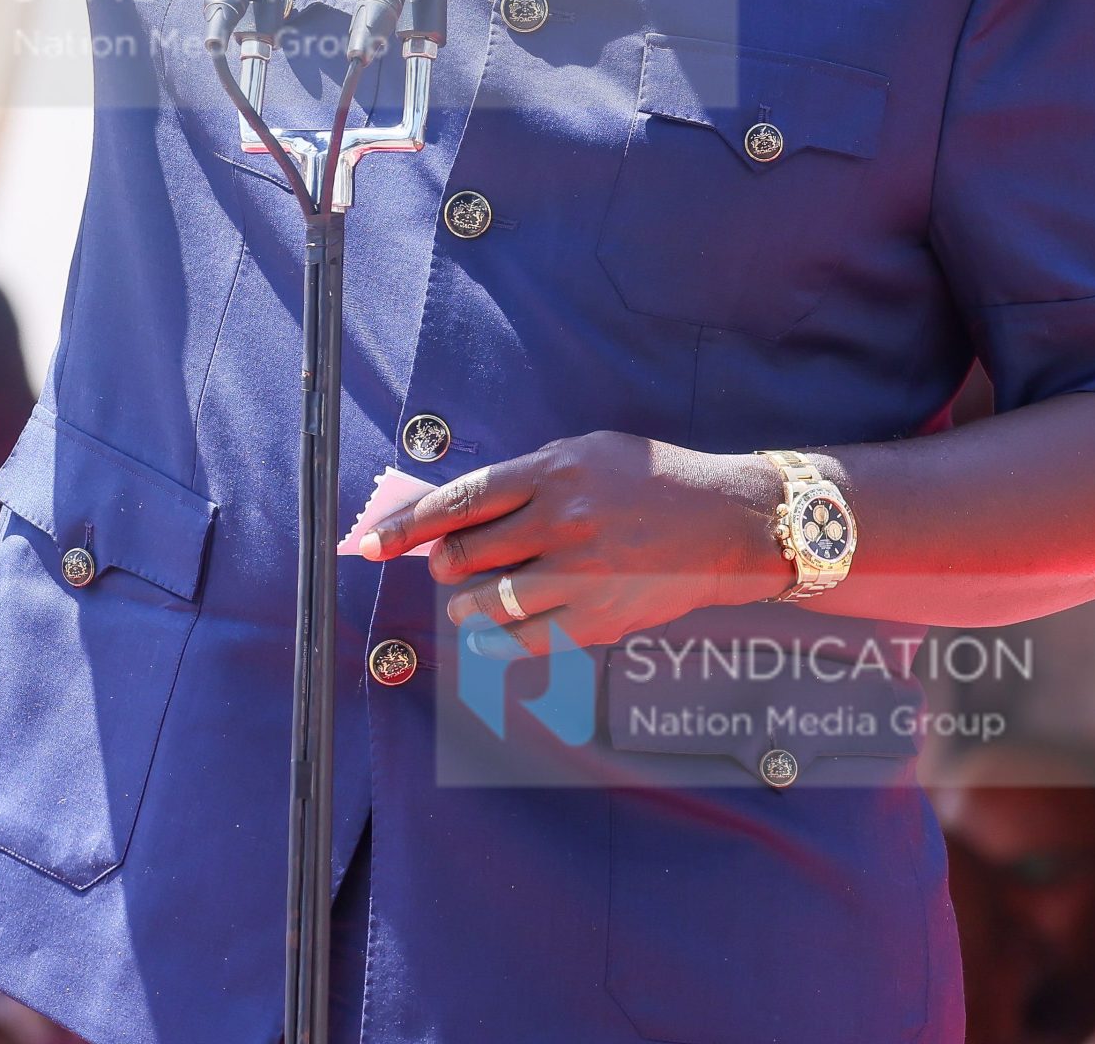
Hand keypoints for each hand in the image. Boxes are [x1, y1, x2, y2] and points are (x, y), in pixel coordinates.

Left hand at [359, 431, 787, 651]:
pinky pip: (526, 640)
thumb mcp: (585, 453)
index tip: (370, 543)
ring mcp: (581, 575)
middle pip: (465, 553)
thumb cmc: (649, 480)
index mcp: (553, 473)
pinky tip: (489, 633)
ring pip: (488, 602)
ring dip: (464, 603)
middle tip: (444, 564)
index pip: (459, 501)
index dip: (407, 525)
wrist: (724, 523)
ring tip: (465, 598)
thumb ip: (525, 479)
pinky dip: (496, 639)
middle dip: (441, 563)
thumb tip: (459, 508)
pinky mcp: (599, 619)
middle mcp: (561, 522)